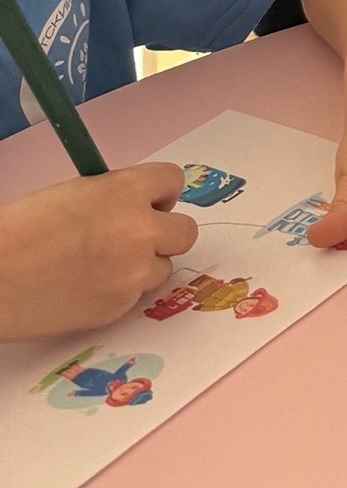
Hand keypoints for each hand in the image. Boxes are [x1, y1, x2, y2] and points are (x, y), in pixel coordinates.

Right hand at [0, 165, 197, 342]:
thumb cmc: (20, 229)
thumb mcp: (74, 192)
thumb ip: (115, 196)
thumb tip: (139, 205)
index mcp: (125, 191)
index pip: (173, 181)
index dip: (159, 193)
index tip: (149, 202)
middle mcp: (139, 230)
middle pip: (185, 231)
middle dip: (163, 232)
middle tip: (136, 236)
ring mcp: (132, 273)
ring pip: (163, 267)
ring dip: (144, 265)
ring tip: (103, 265)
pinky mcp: (119, 307)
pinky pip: (136, 295)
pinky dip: (120, 290)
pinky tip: (87, 286)